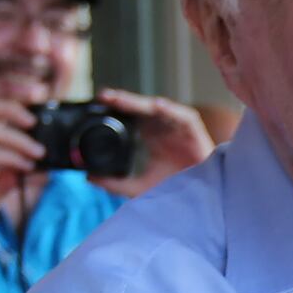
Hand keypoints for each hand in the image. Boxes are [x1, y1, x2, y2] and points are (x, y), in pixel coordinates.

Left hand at [97, 89, 215, 196]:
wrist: (202, 195)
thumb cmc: (175, 187)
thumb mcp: (140, 187)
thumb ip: (116, 184)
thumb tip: (89, 178)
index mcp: (148, 136)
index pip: (127, 118)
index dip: (112, 111)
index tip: (93, 108)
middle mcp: (160, 127)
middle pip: (138, 109)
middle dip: (122, 101)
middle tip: (102, 96)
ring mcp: (176, 126)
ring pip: (156, 109)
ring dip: (139, 103)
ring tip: (122, 99)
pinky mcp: (192, 129)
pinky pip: (181, 115)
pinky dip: (170, 110)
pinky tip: (157, 106)